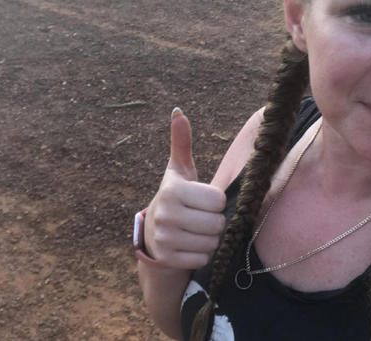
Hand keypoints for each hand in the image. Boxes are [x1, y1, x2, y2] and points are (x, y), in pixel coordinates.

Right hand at [143, 108, 227, 269]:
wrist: (152, 233)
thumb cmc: (176, 198)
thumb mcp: (178, 171)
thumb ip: (181, 144)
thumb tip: (178, 112)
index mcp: (172, 190)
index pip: (217, 199)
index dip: (215, 201)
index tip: (202, 201)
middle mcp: (166, 214)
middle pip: (217, 222)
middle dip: (214, 221)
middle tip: (200, 218)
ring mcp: (165, 238)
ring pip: (212, 242)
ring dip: (209, 239)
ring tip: (195, 231)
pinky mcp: (168, 258)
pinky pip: (203, 258)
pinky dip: (201, 254)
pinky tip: (189, 246)